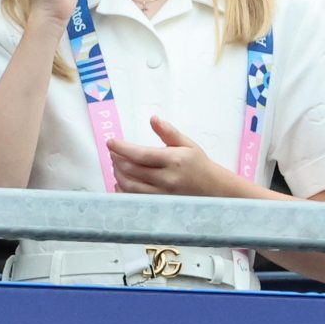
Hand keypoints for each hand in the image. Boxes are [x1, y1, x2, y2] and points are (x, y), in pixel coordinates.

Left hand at [109, 116, 228, 195]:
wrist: (214, 189)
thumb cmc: (199, 164)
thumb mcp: (187, 144)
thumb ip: (168, 132)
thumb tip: (153, 119)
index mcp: (173, 160)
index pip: (141, 154)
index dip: (122, 148)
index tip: (110, 142)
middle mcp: (166, 178)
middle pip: (132, 170)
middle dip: (117, 159)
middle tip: (113, 151)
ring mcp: (162, 194)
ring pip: (130, 186)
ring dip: (118, 174)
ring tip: (116, 164)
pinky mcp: (160, 203)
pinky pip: (135, 198)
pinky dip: (123, 190)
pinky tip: (120, 182)